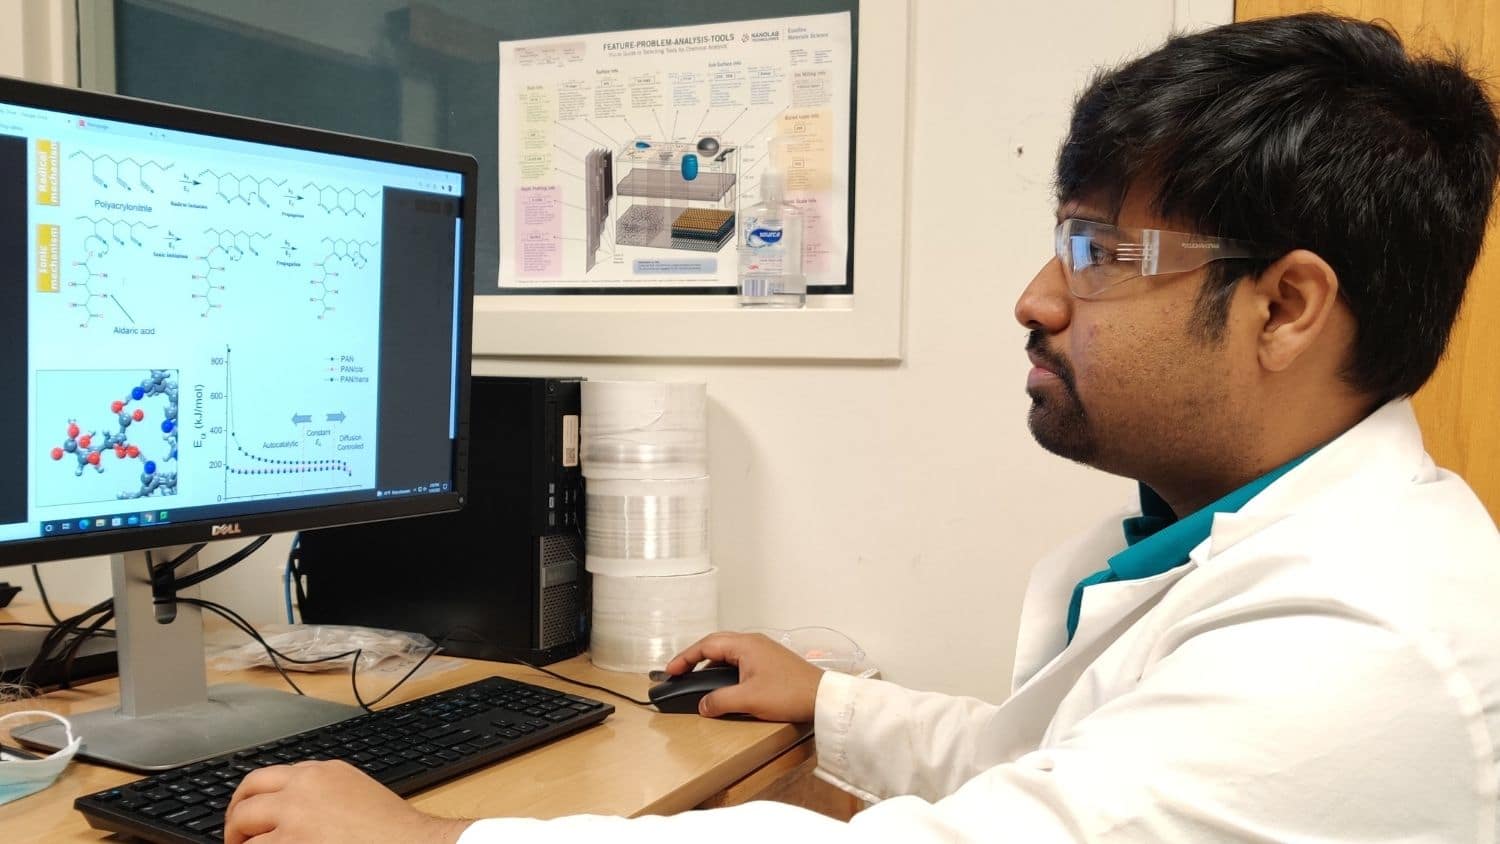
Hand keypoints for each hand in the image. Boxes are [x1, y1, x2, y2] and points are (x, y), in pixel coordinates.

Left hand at [225, 760, 471, 843]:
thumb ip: (324, 794)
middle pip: (247, 796)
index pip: (267, 777)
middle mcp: (303, 787)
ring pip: (243, 826)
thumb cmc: (393, 832)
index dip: (250, 800)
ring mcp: (294, 816)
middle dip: (235, 821)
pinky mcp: (289, 843)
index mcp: (322, 772)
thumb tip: (293, 813)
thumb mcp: (358, 795)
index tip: (247, 815)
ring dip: (241, 843)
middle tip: (236, 839)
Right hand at [665, 632, 824, 721]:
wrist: (821, 698)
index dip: (685, 658)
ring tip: (697, 679)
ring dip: (710, 664)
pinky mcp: (770, 662)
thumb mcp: (748, 699)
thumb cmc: (790, 693)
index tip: (671, 670)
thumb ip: (720, 701)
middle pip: (715, 644)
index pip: (706, 645)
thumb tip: (703, 705)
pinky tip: (723, 685)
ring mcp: (763, 651)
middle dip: (694, 658)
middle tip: (679, 672)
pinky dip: (725, 669)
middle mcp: (753, 642)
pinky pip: (739, 660)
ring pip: (728, 652)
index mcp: (745, 645)